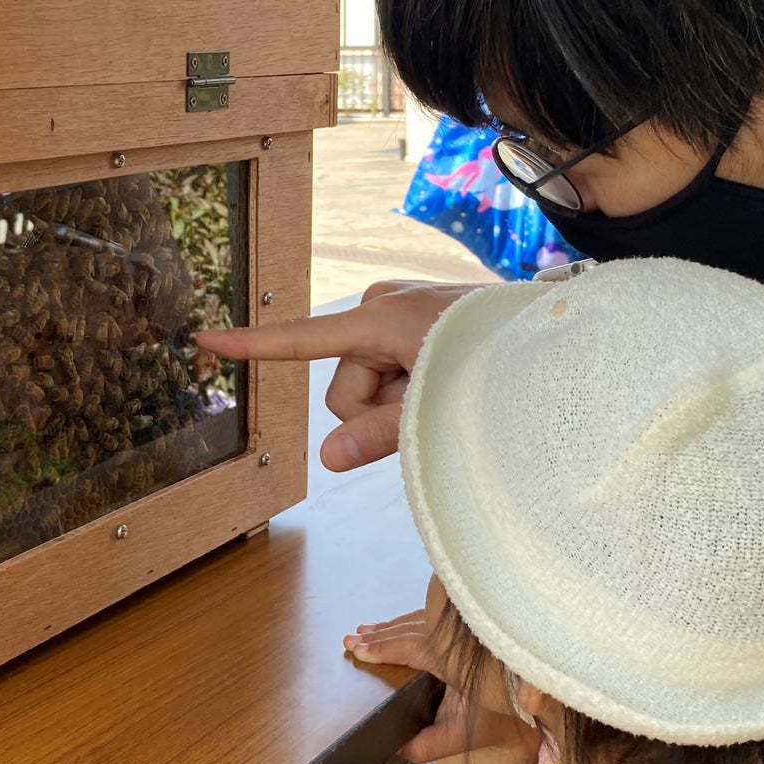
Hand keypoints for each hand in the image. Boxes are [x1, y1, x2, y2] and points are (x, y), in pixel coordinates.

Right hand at [196, 280, 487, 470]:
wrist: (560, 333)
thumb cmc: (499, 363)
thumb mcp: (435, 405)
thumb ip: (379, 434)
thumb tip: (327, 459)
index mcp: (380, 318)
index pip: (300, 340)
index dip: (250, 347)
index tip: (204, 340)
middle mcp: (380, 304)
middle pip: (344, 387)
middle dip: (378, 409)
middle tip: (431, 407)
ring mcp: (397, 307)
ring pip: (367, 382)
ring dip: (400, 399)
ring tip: (448, 391)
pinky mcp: (411, 316)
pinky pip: (388, 365)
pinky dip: (409, 384)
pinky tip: (446, 380)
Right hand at [346, 603, 533, 762]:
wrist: (534, 702)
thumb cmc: (501, 717)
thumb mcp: (466, 734)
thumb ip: (434, 744)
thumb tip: (400, 750)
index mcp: (453, 659)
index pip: (410, 647)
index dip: (382, 648)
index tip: (358, 649)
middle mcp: (457, 637)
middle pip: (409, 629)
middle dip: (378, 636)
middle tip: (351, 640)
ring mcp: (464, 628)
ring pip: (421, 618)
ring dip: (391, 626)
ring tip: (365, 631)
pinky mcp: (470, 625)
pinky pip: (433, 616)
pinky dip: (410, 620)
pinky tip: (398, 624)